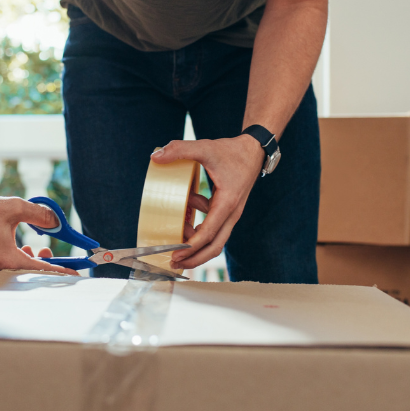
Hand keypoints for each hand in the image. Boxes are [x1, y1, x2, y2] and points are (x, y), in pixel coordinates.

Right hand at [0, 189, 78, 275]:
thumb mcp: (15, 207)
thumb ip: (41, 215)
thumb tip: (56, 222)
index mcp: (6, 260)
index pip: (41, 271)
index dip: (61, 272)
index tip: (75, 275)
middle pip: (27, 275)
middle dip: (42, 263)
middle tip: (49, 250)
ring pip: (12, 273)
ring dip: (25, 261)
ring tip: (30, 247)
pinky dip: (10, 261)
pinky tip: (13, 248)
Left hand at [150, 135, 265, 269]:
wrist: (254, 151)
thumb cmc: (232, 151)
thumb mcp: (205, 147)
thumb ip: (180, 149)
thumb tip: (155, 156)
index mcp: (227, 202)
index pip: (209, 233)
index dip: (191, 247)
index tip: (175, 254)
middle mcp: (232, 213)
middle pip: (215, 246)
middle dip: (194, 258)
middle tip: (174, 263)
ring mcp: (231, 214)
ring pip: (216, 240)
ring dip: (196, 245)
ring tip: (176, 240)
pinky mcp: (228, 212)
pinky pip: (214, 228)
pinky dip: (199, 228)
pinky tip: (188, 214)